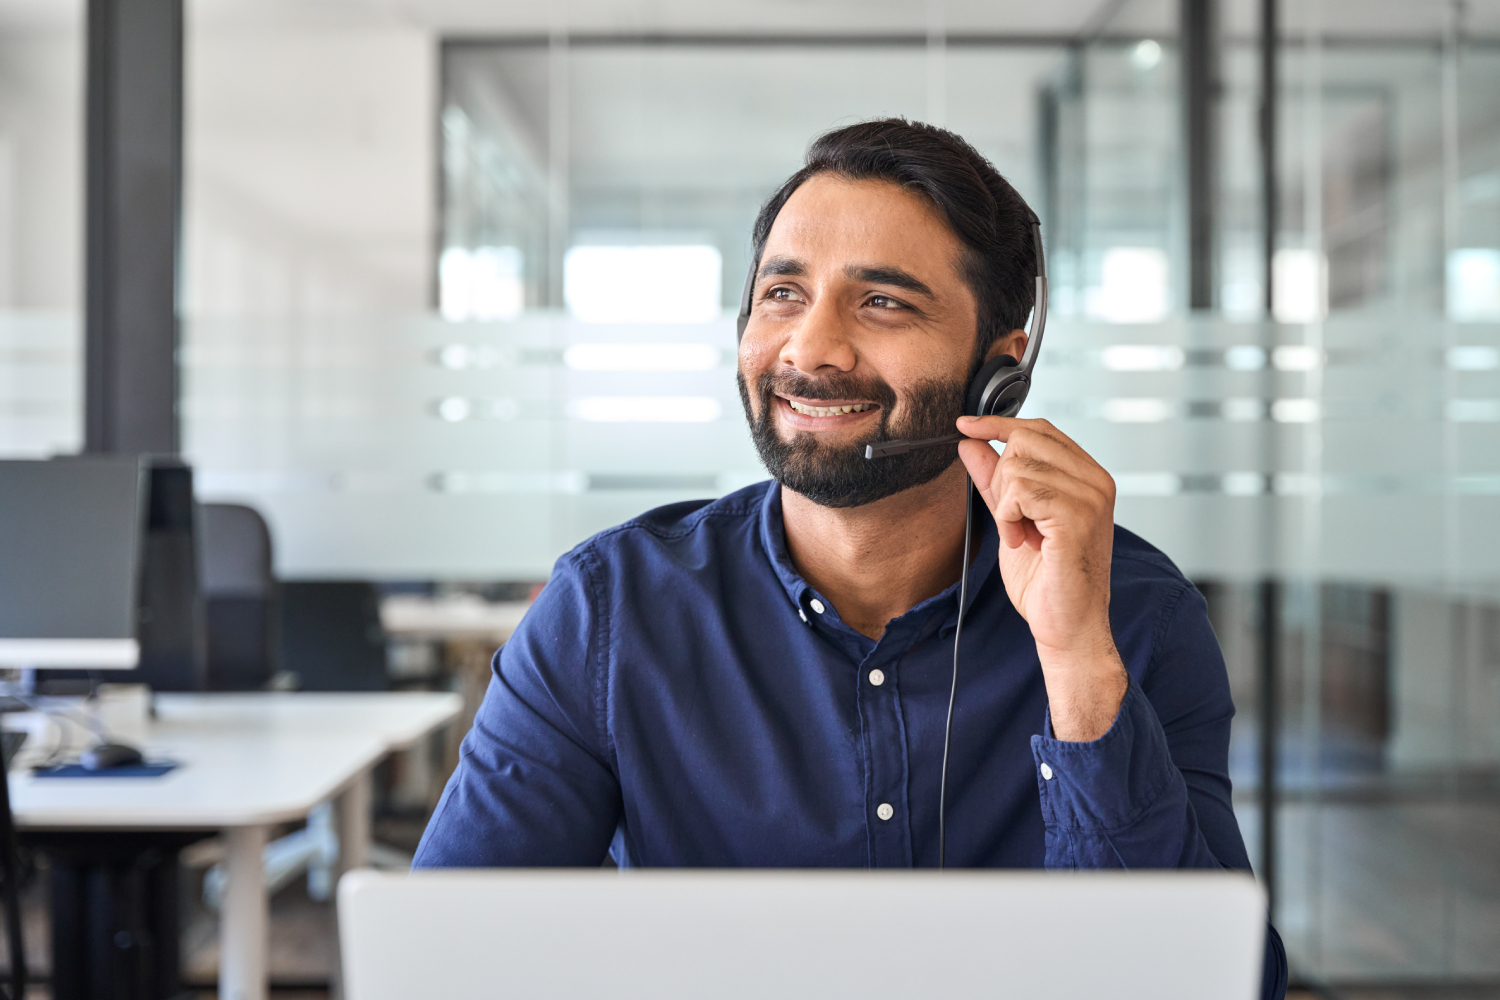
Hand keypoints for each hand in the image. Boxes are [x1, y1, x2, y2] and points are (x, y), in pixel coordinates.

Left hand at [955, 415, 1126, 740]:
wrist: (1065, 625)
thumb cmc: (1046, 581)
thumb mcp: (1012, 519)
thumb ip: (994, 480)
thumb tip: (970, 442)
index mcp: (1088, 477)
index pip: (1040, 428)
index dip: (999, 424)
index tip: (965, 425)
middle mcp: (1096, 481)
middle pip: (1026, 440)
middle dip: (1001, 477)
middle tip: (1011, 517)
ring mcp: (1091, 496)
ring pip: (1019, 465)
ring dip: (1006, 505)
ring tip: (1022, 536)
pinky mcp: (1077, 516)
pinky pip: (1020, 491)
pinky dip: (1009, 517)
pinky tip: (1022, 542)